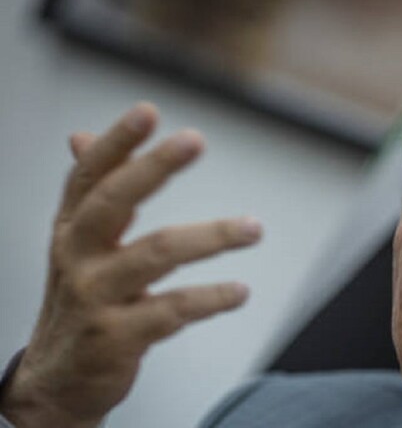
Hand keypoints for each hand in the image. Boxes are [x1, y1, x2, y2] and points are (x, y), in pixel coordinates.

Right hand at [0, 103, 260, 426]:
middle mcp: (78, 257)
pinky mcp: (117, 338)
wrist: (58, 380)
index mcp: (72, 229)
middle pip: (114, 201)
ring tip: (253, 228)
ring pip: (157, 253)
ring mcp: (95, 297)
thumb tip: (81, 136)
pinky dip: (211, 299)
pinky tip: (240, 291)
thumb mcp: (78, 245)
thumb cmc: (80, 300)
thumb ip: (91, 195)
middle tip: (195, 139)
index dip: (117, 142)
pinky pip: (172, 310)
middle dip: (154, 167)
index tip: (149, 111)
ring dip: (211, 237)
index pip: (90, 176)